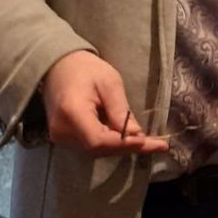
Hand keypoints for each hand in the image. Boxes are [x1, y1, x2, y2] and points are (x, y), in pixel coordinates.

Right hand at [40, 50, 167, 154]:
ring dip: (122, 147)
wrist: (59, 67)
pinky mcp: (63, 138)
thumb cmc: (86, 69)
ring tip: (149, 143)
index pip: (98, 140)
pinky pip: (90, 146)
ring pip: (96, 150)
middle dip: (128, 146)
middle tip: (158, 145)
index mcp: (72, 113)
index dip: (123, 143)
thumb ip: (120, 110)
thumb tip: (136, 134)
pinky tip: (130, 139)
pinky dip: (111, 143)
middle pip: (99, 148)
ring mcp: (60, 136)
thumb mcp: (110, 83)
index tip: (146, 140)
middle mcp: (61, 130)